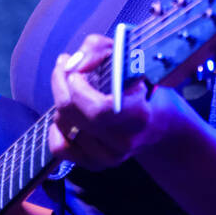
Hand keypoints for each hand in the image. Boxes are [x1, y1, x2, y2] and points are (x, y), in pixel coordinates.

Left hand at [48, 33, 184, 170]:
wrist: (158, 123)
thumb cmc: (140, 84)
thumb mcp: (126, 55)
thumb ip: (96, 49)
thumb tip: (72, 63)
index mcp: (139, 114)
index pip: (99, 109)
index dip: (79, 88)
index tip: (77, 69)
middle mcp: (124, 140)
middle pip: (73, 114)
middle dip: (61, 84)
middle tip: (65, 65)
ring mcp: (109, 156)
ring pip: (63, 125)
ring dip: (63, 102)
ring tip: (75, 89)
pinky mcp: (95, 165)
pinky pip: (59, 147)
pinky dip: (57, 128)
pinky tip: (70, 115)